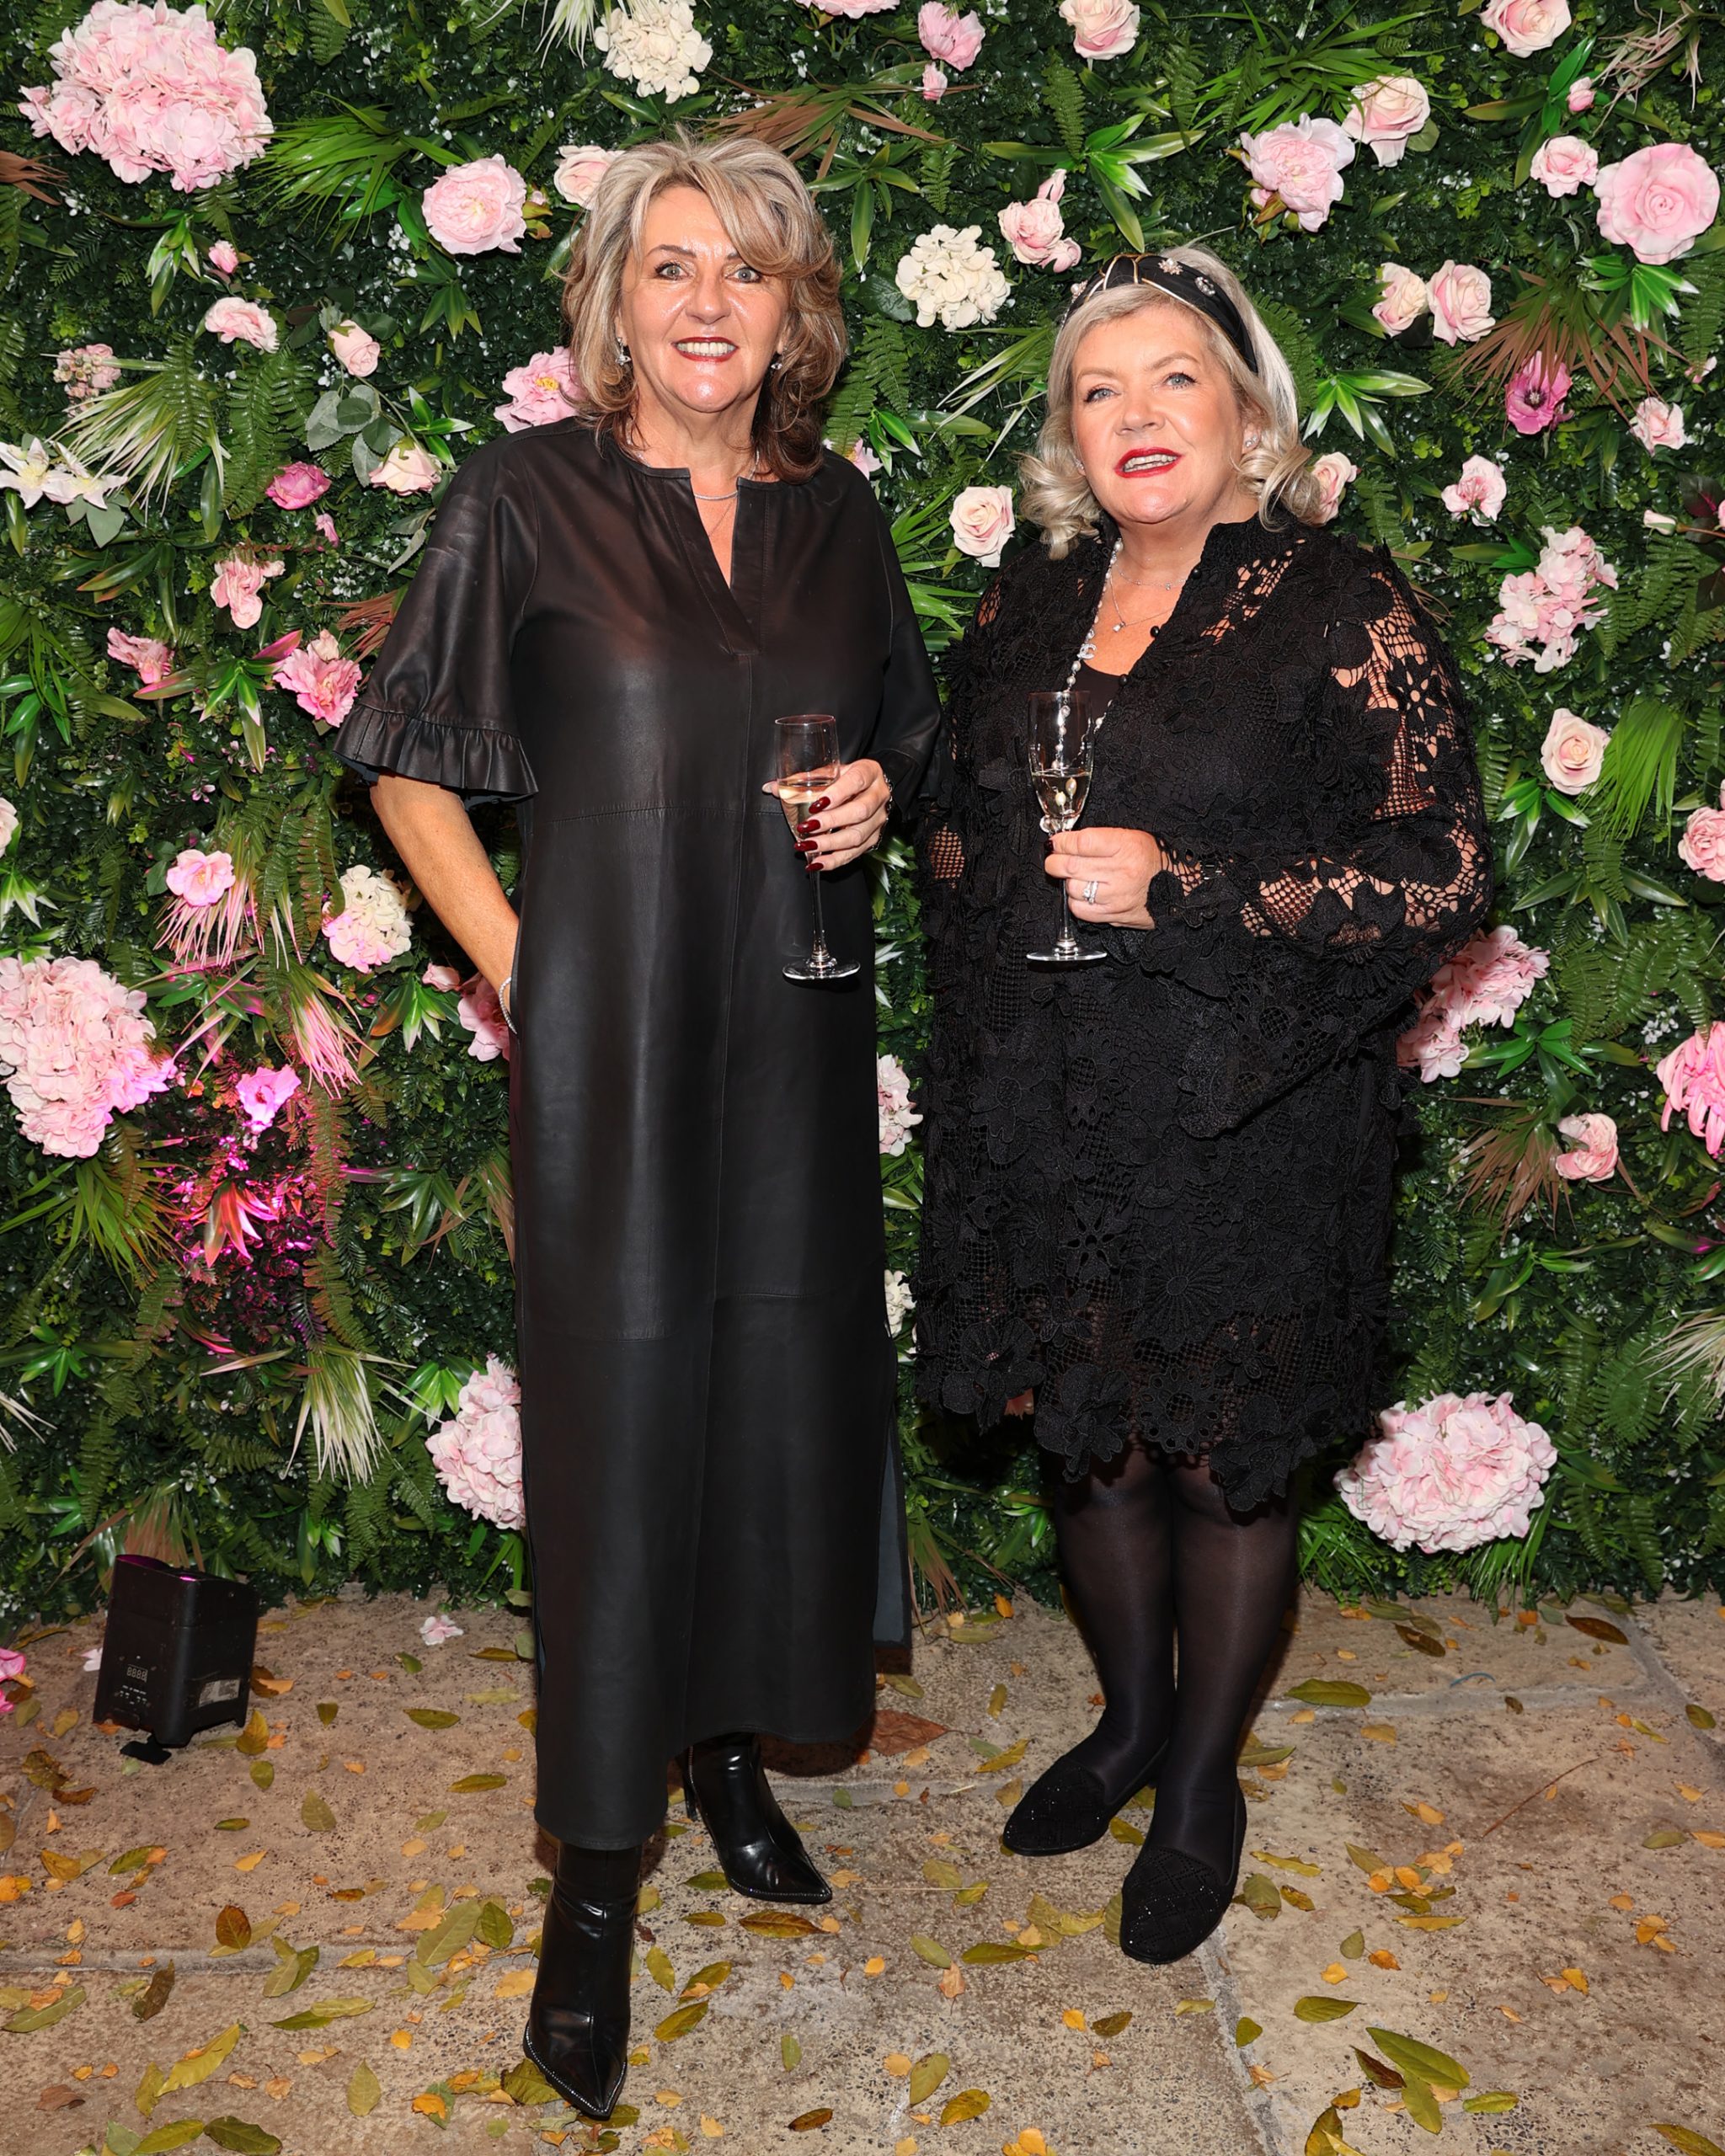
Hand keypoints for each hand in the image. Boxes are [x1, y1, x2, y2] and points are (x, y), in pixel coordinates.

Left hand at [760, 757, 890, 870]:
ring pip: (857, 836)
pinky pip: (855, 853)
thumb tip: (770, 788)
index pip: (856, 781)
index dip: (837, 794)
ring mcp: (878, 819)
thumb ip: (802, 780)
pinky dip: (834, 861)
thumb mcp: (830, 773)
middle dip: (830, 822)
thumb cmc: (848, 778)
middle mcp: (878, 796)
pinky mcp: (874, 838)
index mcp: (869, 773)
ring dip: (829, 844)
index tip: (817, 804)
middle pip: (859, 812)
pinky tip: (817, 862)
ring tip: (807, 846)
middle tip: (806, 827)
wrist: (871, 788)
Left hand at [1045, 826, 1170, 928]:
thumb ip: (1100, 840)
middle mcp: (1122, 871)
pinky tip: (1082, 894)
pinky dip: (1075, 901)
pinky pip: (1081, 910)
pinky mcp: (1115, 915)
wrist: (1180, 888)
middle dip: (1055, 862)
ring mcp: (1117, 896)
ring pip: (1073, 889)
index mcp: (1127, 846)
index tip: (1055, 842)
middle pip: (1072, 866)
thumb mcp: (1133, 838)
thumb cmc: (1154, 860)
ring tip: (1074, 877)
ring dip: (1067, 882)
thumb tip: (1066, 843)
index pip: (1082, 843)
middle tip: (1053, 859)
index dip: (1062, 842)